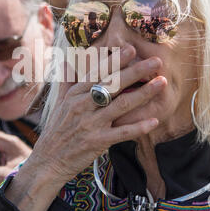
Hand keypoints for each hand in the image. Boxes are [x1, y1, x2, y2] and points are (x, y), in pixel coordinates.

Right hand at [5, 44, 166, 210]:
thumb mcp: (58, 103)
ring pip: (121, 105)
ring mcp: (91, 124)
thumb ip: (66, 81)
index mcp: (75, 94)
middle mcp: (83, 106)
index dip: (115, 61)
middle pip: (113, 85)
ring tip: (161, 83)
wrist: (48, 161)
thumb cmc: (55, 131)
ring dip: (143, 93)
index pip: (98, 73)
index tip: (132, 49)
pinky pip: (122, 133)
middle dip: (136, 71)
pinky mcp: (97, 142)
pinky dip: (138, 127)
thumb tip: (67, 60)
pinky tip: (154, 120)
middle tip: (156, 61)